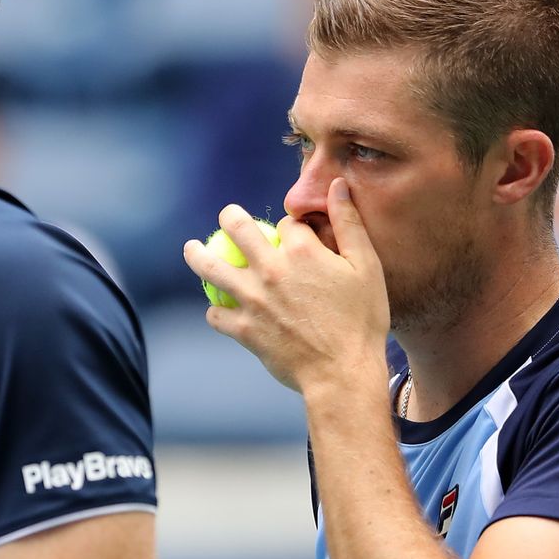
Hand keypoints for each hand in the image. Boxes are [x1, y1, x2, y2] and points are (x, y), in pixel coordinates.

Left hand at [183, 179, 390, 394]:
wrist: (343, 374)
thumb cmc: (362, 321)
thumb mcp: (366, 267)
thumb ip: (349, 222)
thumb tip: (338, 184)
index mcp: (301, 250)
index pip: (286, 223)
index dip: (292, 228)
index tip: (296, 238)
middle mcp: (270, 269)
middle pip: (237, 229)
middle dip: (230, 217)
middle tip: (227, 217)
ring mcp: (252, 300)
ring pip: (211, 268)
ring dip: (198, 255)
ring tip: (192, 249)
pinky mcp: (243, 329)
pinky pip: (216, 314)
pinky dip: (216, 310)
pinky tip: (217, 308)